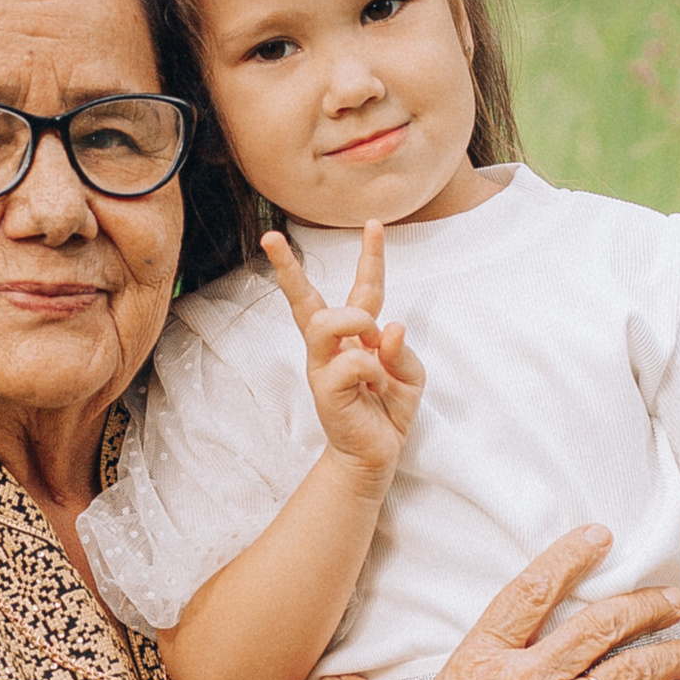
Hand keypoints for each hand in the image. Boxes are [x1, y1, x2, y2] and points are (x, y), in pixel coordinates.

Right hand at [263, 223, 423, 485]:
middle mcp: (331, 347)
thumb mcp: (410, 376)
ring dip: (357, 323)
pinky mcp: (325, 389)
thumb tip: (389, 329)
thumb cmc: (389, 412)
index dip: (370, 256)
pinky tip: (376, 390)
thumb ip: (402, 350)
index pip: (360, 289)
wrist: (376, 456)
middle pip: (306, 300)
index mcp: (354, 337)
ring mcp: (323, 367)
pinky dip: (375, 371)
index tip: (374, 222)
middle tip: (269, 239)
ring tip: (371, 342)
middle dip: (287, 268)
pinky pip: (354, 361)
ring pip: (327, 320)